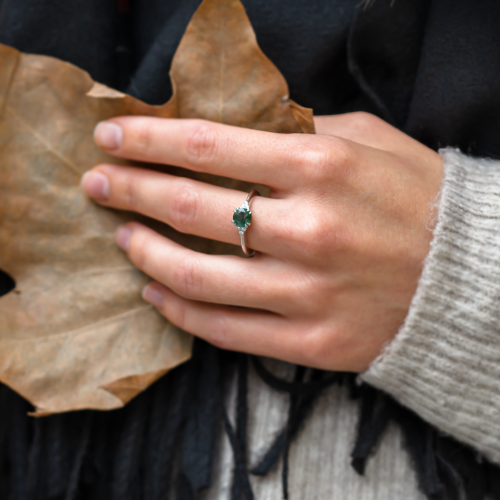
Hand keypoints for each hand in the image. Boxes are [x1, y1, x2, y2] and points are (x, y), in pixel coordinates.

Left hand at [82, 112, 442, 371]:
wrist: (467, 278)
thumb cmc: (417, 200)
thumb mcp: (366, 141)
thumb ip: (299, 130)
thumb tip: (235, 130)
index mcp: (321, 167)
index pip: (207, 145)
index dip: (147, 139)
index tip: (112, 137)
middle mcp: (310, 229)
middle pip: (189, 208)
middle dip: (130, 190)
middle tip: (97, 184)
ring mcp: (308, 292)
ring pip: (196, 277)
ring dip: (145, 253)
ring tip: (122, 237)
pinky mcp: (311, 341)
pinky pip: (224, 330)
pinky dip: (178, 310)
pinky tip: (156, 290)